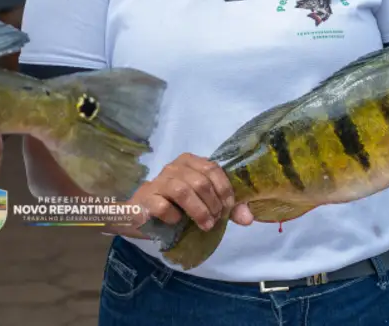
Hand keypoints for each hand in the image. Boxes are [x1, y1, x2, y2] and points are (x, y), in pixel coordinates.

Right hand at [118, 153, 253, 235]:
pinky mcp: (145, 199)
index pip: (213, 168)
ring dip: (198, 211)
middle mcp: (173, 168)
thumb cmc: (175, 206)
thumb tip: (249, 218)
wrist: (139, 215)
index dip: (224, 189)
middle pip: (200, 181)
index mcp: (189, 162)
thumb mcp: (204, 204)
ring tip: (205, 225)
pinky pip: (162, 206)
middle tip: (215, 220)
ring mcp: (157, 182)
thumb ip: (226, 208)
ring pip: (182, 191)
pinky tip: (177, 222)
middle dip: (213, 204)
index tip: (228, 208)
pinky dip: (174, 216)